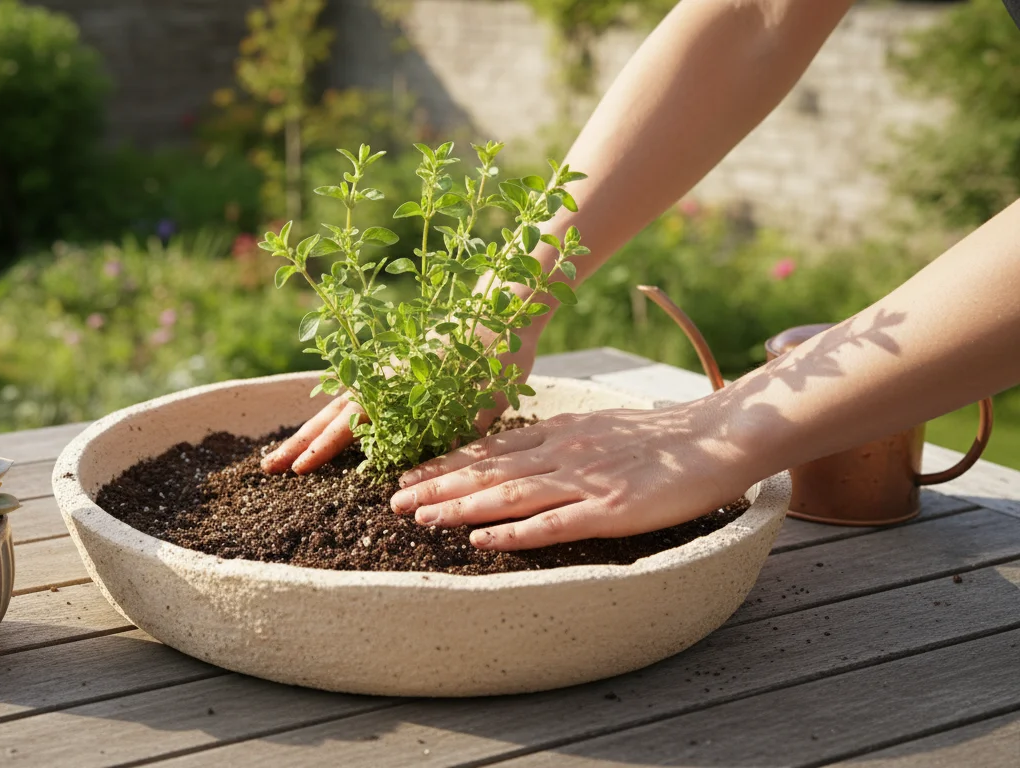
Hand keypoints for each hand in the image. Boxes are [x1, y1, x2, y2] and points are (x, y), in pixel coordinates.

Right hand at [262, 324, 540, 474]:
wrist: (501, 311)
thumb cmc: (497, 357)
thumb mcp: (484, 403)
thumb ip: (455, 435)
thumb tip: (428, 469)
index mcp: (399, 387)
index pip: (351, 423)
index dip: (324, 448)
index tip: (298, 470)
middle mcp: (383, 379)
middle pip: (330, 414)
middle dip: (299, 442)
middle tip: (267, 468)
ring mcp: (385, 373)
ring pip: (336, 405)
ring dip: (308, 431)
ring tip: (282, 455)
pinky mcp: (393, 370)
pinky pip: (352, 395)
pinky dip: (330, 414)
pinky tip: (321, 428)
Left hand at [388, 399, 758, 550]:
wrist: (719, 435)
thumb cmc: (662, 437)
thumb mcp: (599, 426)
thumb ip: (559, 440)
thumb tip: (520, 454)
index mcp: (560, 431)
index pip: (489, 448)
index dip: (444, 461)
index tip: (406, 474)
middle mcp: (563, 452)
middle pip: (487, 470)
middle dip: (436, 484)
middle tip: (392, 499)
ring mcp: (586, 480)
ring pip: (509, 495)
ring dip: (459, 507)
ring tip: (420, 519)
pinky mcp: (612, 510)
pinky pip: (554, 523)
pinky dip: (513, 533)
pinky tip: (481, 541)